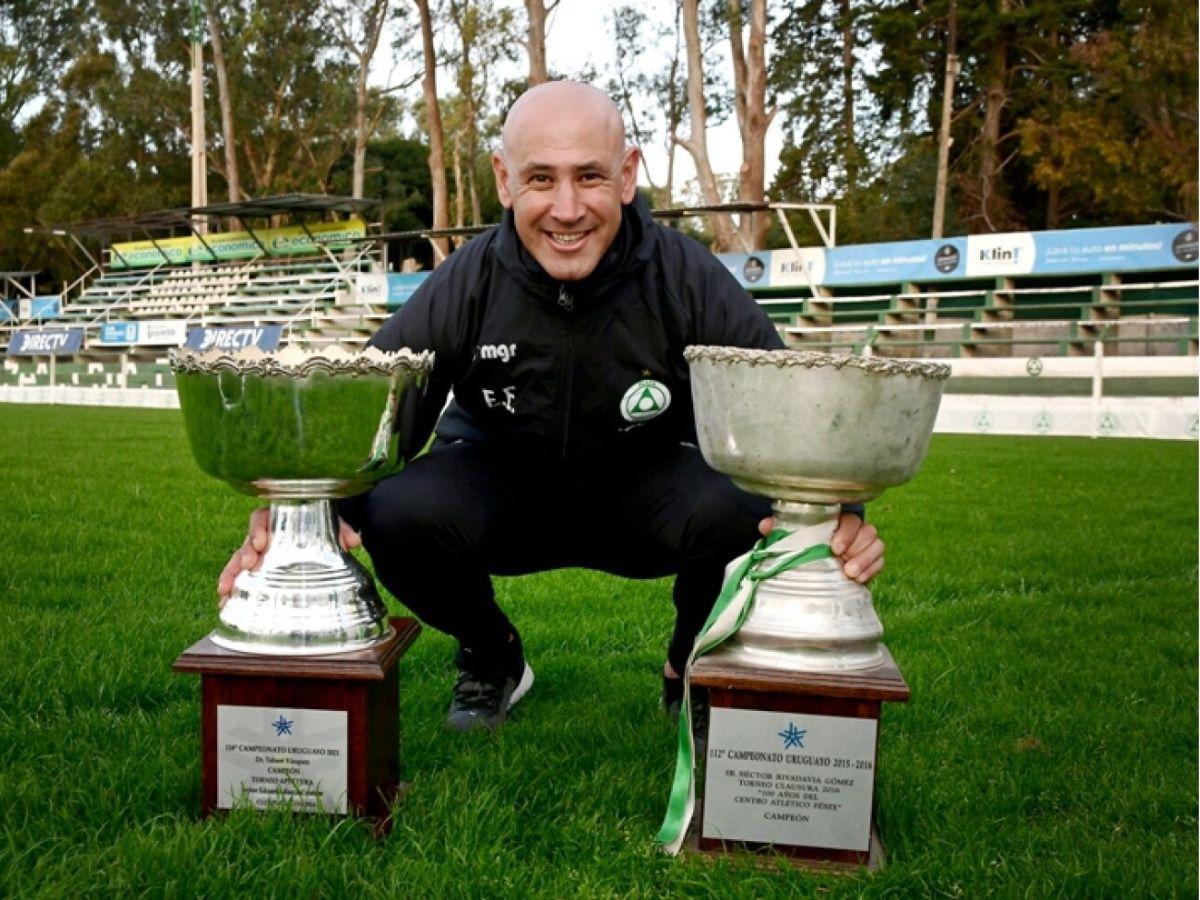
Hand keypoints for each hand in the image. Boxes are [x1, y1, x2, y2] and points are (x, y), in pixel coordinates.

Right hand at [217, 507, 362, 604]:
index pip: (261, 519)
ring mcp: (258, 552)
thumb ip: (341, 530)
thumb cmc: (320, 524)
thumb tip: (353, 541)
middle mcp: (263, 534)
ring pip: (239, 560)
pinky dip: (233, 586)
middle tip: (248, 565)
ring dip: (232, 574)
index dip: (258, 529)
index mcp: (277, 518)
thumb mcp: (331, 523)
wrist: (319, 531)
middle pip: (247, 542)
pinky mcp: (258, 568)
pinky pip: (242, 576)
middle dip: (245, 554)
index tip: (260, 542)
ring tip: (225, 590)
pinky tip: (226, 600)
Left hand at [757, 512, 883, 584]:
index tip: (834, 548)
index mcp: (839, 520)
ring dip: (866, 560)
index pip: (851, 520)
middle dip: (858, 549)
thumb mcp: (794, 535)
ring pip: (877, 546)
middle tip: (845, 565)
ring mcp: (865, 545)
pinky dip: (872, 570)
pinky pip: (880, 562)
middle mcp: (856, 530)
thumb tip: (765, 526)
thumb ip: (780, 528)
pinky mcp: (872, 561)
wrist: (820, 558)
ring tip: (851, 574)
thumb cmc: (807, 541)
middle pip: (868, 532)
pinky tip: (860, 579)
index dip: (846, 533)